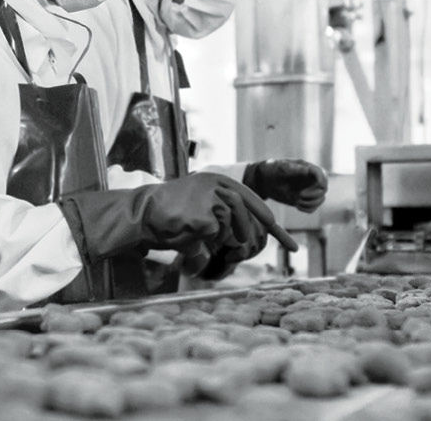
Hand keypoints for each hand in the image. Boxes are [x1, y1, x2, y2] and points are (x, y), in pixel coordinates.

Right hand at [136, 173, 291, 253]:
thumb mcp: (200, 207)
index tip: (287, 242)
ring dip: (220, 237)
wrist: (143, 214)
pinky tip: (187, 231)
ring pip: (233, 227)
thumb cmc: (170, 214)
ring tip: (200, 233)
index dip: (270, 223)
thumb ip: (222, 213)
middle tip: (242, 249)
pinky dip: (205, 241)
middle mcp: (218, 185)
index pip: (253, 201)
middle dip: (249, 235)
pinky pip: (216, 237)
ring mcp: (212, 199)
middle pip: (247, 214)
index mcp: (218, 180)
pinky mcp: (205, 216)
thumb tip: (249, 235)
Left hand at [243, 159, 327, 212]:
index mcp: (306, 168)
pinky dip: (308, 208)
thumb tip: (307, 169)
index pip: (322, 174)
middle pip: (323, 189)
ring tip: (297, 201)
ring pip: (320, 199)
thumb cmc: (271, 170)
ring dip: (312, 203)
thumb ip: (293, 169)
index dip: (321, 182)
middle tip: (300, 196)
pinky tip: (298, 206)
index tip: (311, 189)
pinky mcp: (303, 199)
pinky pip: (313, 207)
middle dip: (314, 195)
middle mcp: (309, 179)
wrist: (263, 181)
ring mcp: (307, 190)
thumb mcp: (280, 168)